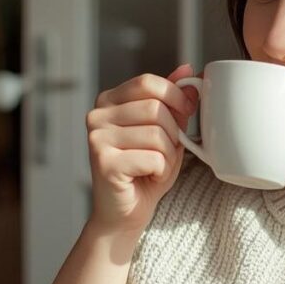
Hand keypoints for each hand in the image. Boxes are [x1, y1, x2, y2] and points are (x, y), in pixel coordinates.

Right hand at [86, 64, 200, 233]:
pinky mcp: (103, 162)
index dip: (175, 96)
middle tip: (164, 152)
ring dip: (168, 156)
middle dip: (172, 134)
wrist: (124, 214)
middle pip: (155, 108)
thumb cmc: (145, 171)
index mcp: (109, 100)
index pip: (148, 82)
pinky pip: (153, 158)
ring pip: (157, 134)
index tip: (186, 112)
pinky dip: (161, 171)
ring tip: (154, 167)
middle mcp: (97, 115)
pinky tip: (147, 177)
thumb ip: (172, 99)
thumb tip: (188, 69)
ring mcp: (97, 138)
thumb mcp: (165, 129)